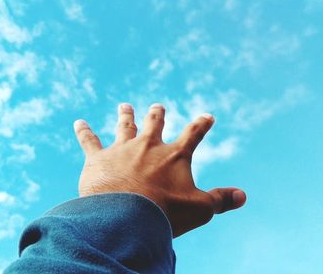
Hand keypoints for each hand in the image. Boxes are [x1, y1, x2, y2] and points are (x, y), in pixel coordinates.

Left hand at [73, 103, 245, 236]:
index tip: (208, 116)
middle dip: (157, 115)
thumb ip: (221, 200)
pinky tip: (79, 123)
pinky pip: (89, 141)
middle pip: (155, 124)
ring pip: (124, 126)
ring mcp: (122, 149)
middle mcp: (148, 145)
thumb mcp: (199, 209)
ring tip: (125, 106)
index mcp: (174, 155)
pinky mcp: (98, 158)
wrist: (126, 215)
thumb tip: (244, 196)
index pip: (193, 134)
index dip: (202, 124)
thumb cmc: (165, 212)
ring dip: (126, 115)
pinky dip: (84, 132)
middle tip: (158, 107)